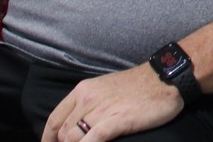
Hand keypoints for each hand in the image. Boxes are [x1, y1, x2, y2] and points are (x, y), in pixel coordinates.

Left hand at [42, 63, 182, 141]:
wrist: (164, 78)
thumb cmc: (136, 86)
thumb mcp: (105, 90)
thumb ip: (89, 105)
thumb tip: (75, 127)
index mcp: (83, 89)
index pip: (54, 119)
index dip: (48, 139)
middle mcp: (88, 98)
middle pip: (63, 133)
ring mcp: (102, 109)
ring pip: (72, 138)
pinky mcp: (117, 120)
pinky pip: (92, 140)